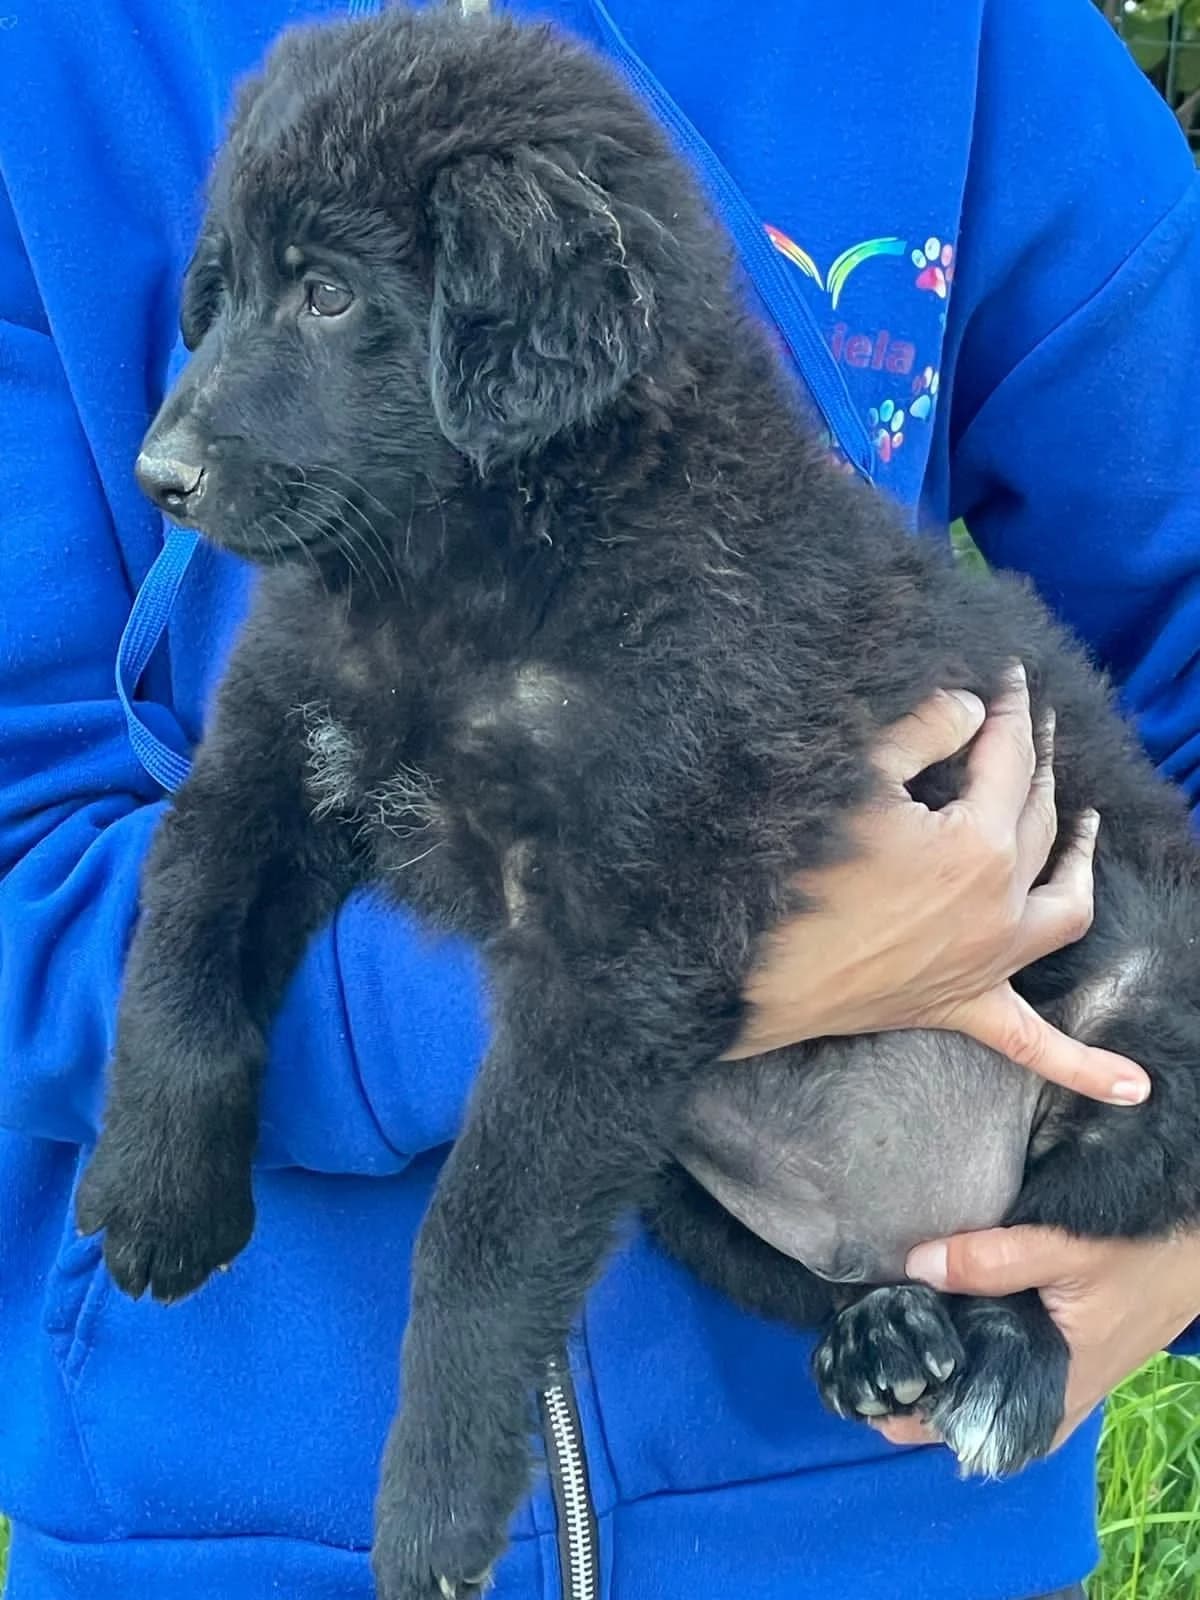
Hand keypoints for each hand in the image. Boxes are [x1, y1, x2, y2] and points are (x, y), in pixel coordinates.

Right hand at [725, 667, 1148, 1105]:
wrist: (753, 970)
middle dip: (1039, 761)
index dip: (1010, 709)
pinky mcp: (961, 1004)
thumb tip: (973, 710)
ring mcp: (988, 961)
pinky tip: (1136, 1091)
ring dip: (1081, 863)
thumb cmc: (796, 872)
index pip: (1009, 757)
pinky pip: (1034, 1044)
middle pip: (1038, 816)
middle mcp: (1000, 903)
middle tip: (1031, 722)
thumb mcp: (854, 779)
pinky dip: (1087, 1067)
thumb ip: (923, 732)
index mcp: (978, 843)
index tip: (1008, 675)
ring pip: (1064, 908)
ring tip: (1089, 827)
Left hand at [873, 1227, 1199, 1451]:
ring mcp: (1060, 1379)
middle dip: (919, 1402)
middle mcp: (1055, 1397)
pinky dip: (972, 1361)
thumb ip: (994, 1258)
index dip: (918, 1416)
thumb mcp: (1066, 1248)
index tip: (868, 1395)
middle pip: (973, 1418)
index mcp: (1054, 1388)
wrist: (1195, 1252)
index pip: (973, 1427)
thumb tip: (917, 1265)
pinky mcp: (1063, 1357)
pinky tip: (937, 1336)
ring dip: (943, 1382)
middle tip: (862, 1375)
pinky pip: (1008, 1374)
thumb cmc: (1136, 1252)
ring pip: (989, 1397)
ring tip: (885, 1357)